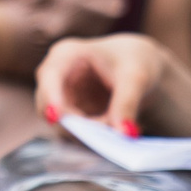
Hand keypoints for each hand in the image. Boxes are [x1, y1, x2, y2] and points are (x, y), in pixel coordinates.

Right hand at [37, 35, 173, 136]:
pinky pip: (75, 132)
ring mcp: (60, 97)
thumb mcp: (136, 78)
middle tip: (110, 134)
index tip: (56, 118)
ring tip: (123, 126)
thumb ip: (127, 103)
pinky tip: (118, 126)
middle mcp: (55, 77)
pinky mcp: (70, 114)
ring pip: (62, 124)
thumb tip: (124, 133)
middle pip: (49, 106)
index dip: (50, 97)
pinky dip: (95, 136)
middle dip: (76, 124)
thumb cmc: (134, 60)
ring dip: (89, 133)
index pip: (49, 77)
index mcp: (65, 54)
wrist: (141, 66)